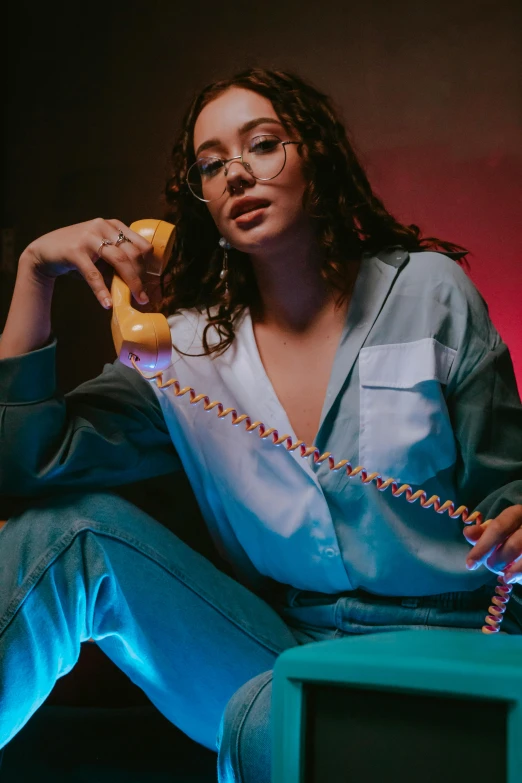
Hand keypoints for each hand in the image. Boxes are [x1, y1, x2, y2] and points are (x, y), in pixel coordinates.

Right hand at [20, 218, 154, 308]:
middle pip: (132, 253)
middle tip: (144, 296)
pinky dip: (102, 291)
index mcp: (114, 226)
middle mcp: (103, 227)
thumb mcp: (102, 255)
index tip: (149, 282)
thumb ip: (118, 266)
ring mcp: (89, 236)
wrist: (45, 251)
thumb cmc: (79, 254)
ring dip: (131, 283)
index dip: (148, 265)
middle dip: (141, 277)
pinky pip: (94, 274)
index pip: (141, 244)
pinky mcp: (75, 251)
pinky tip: (107, 303)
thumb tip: (139, 287)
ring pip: (119, 260)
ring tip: (136, 299)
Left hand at [463, 504, 521, 583]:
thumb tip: (467, 533)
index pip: (497, 528)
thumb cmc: (514, 531)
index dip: (482, 547)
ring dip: (513, 570)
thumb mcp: (499, 528)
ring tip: (505, 576)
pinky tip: (515, 578)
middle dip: (498, 560)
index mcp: (516, 513)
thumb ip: (483, 532)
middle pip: (514, 544)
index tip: (470, 564)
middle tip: (491, 567)